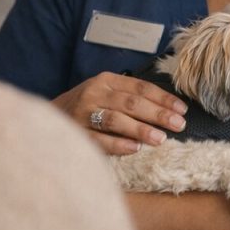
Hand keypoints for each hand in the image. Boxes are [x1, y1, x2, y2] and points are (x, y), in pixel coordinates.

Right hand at [53, 72, 187, 154]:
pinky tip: (135, 149)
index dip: (163, 98)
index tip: (182, 109)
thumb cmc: (87, 105)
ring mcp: (84, 113)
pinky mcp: (76, 133)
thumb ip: (130, 96)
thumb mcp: (106, 92)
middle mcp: (95, 93)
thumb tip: (168, 108)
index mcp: (106, 80)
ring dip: (141, 129)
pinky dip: (118, 144)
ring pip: (116, 120)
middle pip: (132, 103)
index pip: (140, 87)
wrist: (48, 117)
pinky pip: (100, 139)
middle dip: (158, 114)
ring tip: (161, 139)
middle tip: (178, 125)